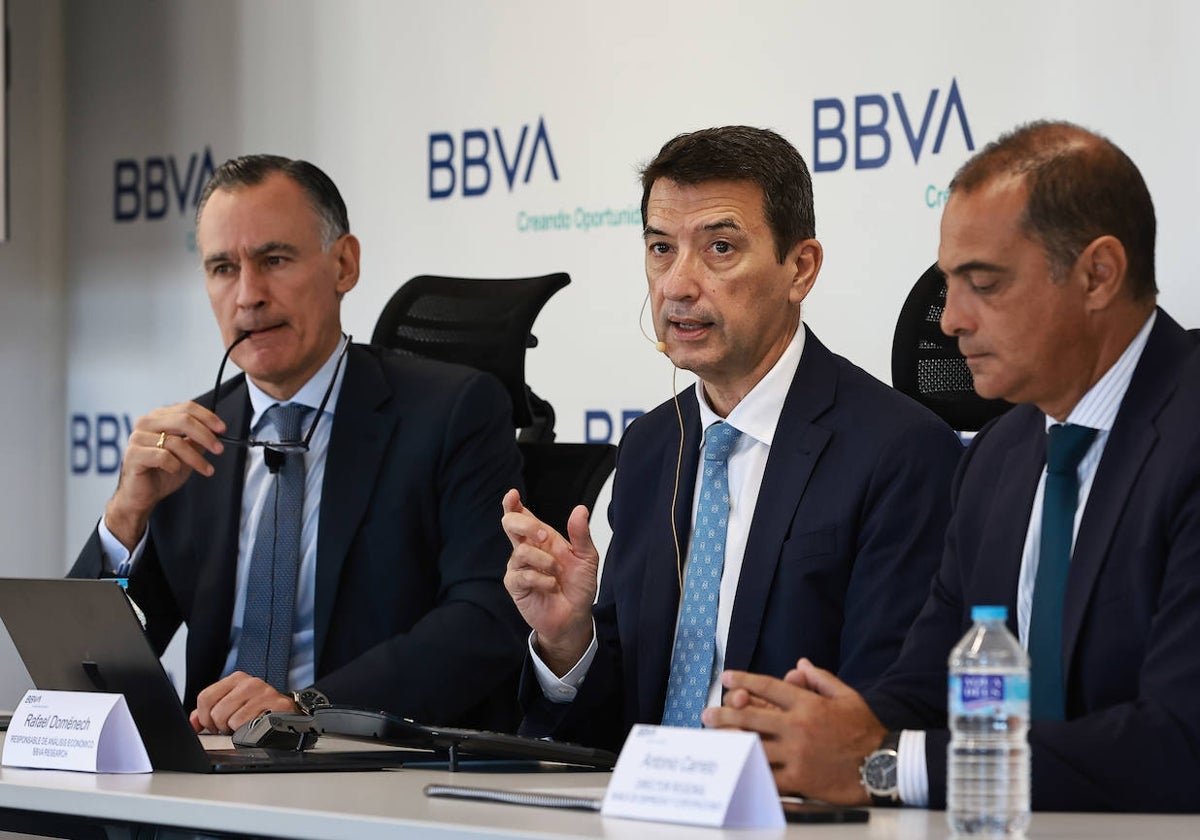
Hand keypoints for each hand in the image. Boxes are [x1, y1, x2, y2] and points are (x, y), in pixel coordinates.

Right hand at [104, 401, 226, 549]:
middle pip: (183, 420)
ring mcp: (137, 437)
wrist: (143, 496)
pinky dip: (174, 465)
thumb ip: (198, 440)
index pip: (187, 408)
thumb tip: (217, 431)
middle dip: (206, 435)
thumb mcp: (187, 453)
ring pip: (175, 441)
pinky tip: (175, 470)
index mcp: (159, 417)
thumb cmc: (163, 473)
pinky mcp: (133, 454)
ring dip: (196, 458)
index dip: (208, 417)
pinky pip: (162, 456)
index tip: (222, 429)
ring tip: (207, 469)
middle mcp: (146, 423)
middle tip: (219, 449)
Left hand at [189, 671, 296, 733]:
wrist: (286, 712)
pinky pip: (250, 725)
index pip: (205, 698)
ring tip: (244, 727)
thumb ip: (208, 711)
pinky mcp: (277, 705)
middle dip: (221, 726)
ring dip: (236, 730)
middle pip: (217, 712)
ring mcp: (265, 692)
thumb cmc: (257, 709)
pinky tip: (256, 727)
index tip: (212, 724)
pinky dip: (250, 732)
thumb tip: (192, 723)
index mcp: (236, 679)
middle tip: (231, 727)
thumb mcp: (231, 704)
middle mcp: (250, 682)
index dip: (205, 718)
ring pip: (232, 720)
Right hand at [501, 488, 598, 674]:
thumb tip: (580, 510)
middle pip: (510, 525)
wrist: (575, 616)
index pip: (522, 516)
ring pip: (520, 551)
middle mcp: (527, 549)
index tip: (512, 495)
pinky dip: (542, 579)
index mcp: (542, 538)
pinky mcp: (515, 585)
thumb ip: (581, 534)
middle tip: (546, 536)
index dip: (513, 504)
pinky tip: (551, 586)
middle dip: (528, 526)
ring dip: (544, 561)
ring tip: (556, 574)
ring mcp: (518, 567)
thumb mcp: (587, 558)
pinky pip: (523, 575)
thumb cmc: (578, 586)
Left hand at [701, 658, 885, 804]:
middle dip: (725, 714)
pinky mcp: (800, 779)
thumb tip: (799, 665)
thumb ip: (821, 679)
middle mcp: (798, 727)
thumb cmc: (866, 729)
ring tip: (714, 741)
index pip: (769, 686)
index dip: (744, 679)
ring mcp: (797, 754)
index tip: (726, 678)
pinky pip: (768, 776)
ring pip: (754, 746)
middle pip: (752, 716)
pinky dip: (750, 772)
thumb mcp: (847, 696)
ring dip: (731, 742)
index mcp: (808, 704)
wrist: (883, 765)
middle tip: (707, 714)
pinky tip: (735, 769)